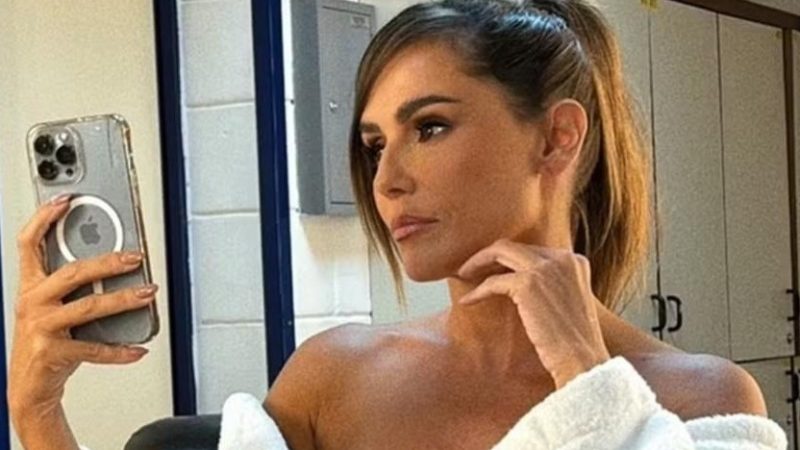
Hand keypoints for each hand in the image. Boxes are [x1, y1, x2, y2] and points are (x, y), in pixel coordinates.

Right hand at [8, 195, 154, 420]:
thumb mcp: (53, 305)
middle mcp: (33, 302)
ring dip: (124, 299)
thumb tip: (118, 261)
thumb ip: (74, 284)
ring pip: (89, 306)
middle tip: (136, 257)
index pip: (29, 243)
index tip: (66, 200)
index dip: (44, 218)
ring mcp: (41, 327)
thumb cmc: (47, 338)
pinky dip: (119, 350)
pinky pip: (94, 348)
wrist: (30, 384)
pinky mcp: (53, 352)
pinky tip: (137, 348)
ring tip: (148, 293)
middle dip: (108, 262)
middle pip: (73, 273)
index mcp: (31, 285)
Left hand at [457, 238, 609, 388]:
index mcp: (574, 260)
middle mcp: (562, 258)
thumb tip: (521, 282)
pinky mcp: (529, 284)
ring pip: (500, 252)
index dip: (507, 259)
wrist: (583, 361)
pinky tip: (467, 302)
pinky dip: (477, 291)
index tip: (490, 269)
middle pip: (514, 246)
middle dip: (487, 255)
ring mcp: (546, 268)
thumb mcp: (568, 302)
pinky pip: (493, 282)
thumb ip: (552, 285)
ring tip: (463, 275)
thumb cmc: (574, 343)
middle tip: (469, 268)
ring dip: (477, 262)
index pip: (531, 250)